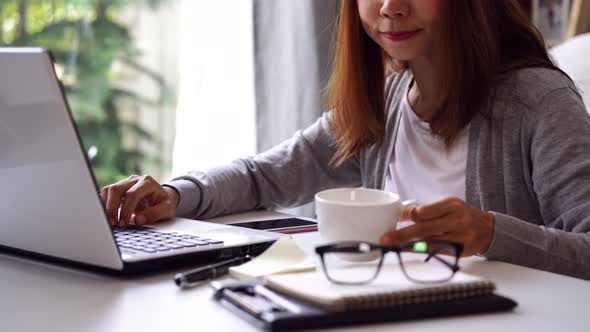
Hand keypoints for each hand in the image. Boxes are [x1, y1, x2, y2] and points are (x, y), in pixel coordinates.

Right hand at [100, 175, 179, 226]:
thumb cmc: (165, 204)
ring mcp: (125, 183)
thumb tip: (138, 220)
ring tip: (110, 222)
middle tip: (114, 224)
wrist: (163, 198)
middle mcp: (135, 180)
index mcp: (148, 182)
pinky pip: (106, 193)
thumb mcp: (167, 210)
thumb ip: (154, 214)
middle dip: (112, 208)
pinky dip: (103, 204)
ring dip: (106, 206)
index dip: (126, 210)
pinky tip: (107, 216)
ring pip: (108, 190)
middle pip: (116, 189)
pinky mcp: (119, 189)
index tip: (124, 223)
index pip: (132, 194)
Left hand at [379, 197, 494, 255]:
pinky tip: (409, 251)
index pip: (425, 211)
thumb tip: (402, 213)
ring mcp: (461, 236)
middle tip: (385, 239)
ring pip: (429, 242)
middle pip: (424, 228)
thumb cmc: (464, 216)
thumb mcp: (448, 206)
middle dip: (402, 234)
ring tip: (393, 247)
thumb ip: (427, 209)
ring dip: (408, 245)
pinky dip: (421, 252)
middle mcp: (457, 220)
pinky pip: (436, 252)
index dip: (409, 216)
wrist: (490, 229)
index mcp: (452, 205)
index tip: (398, 219)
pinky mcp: (461, 250)